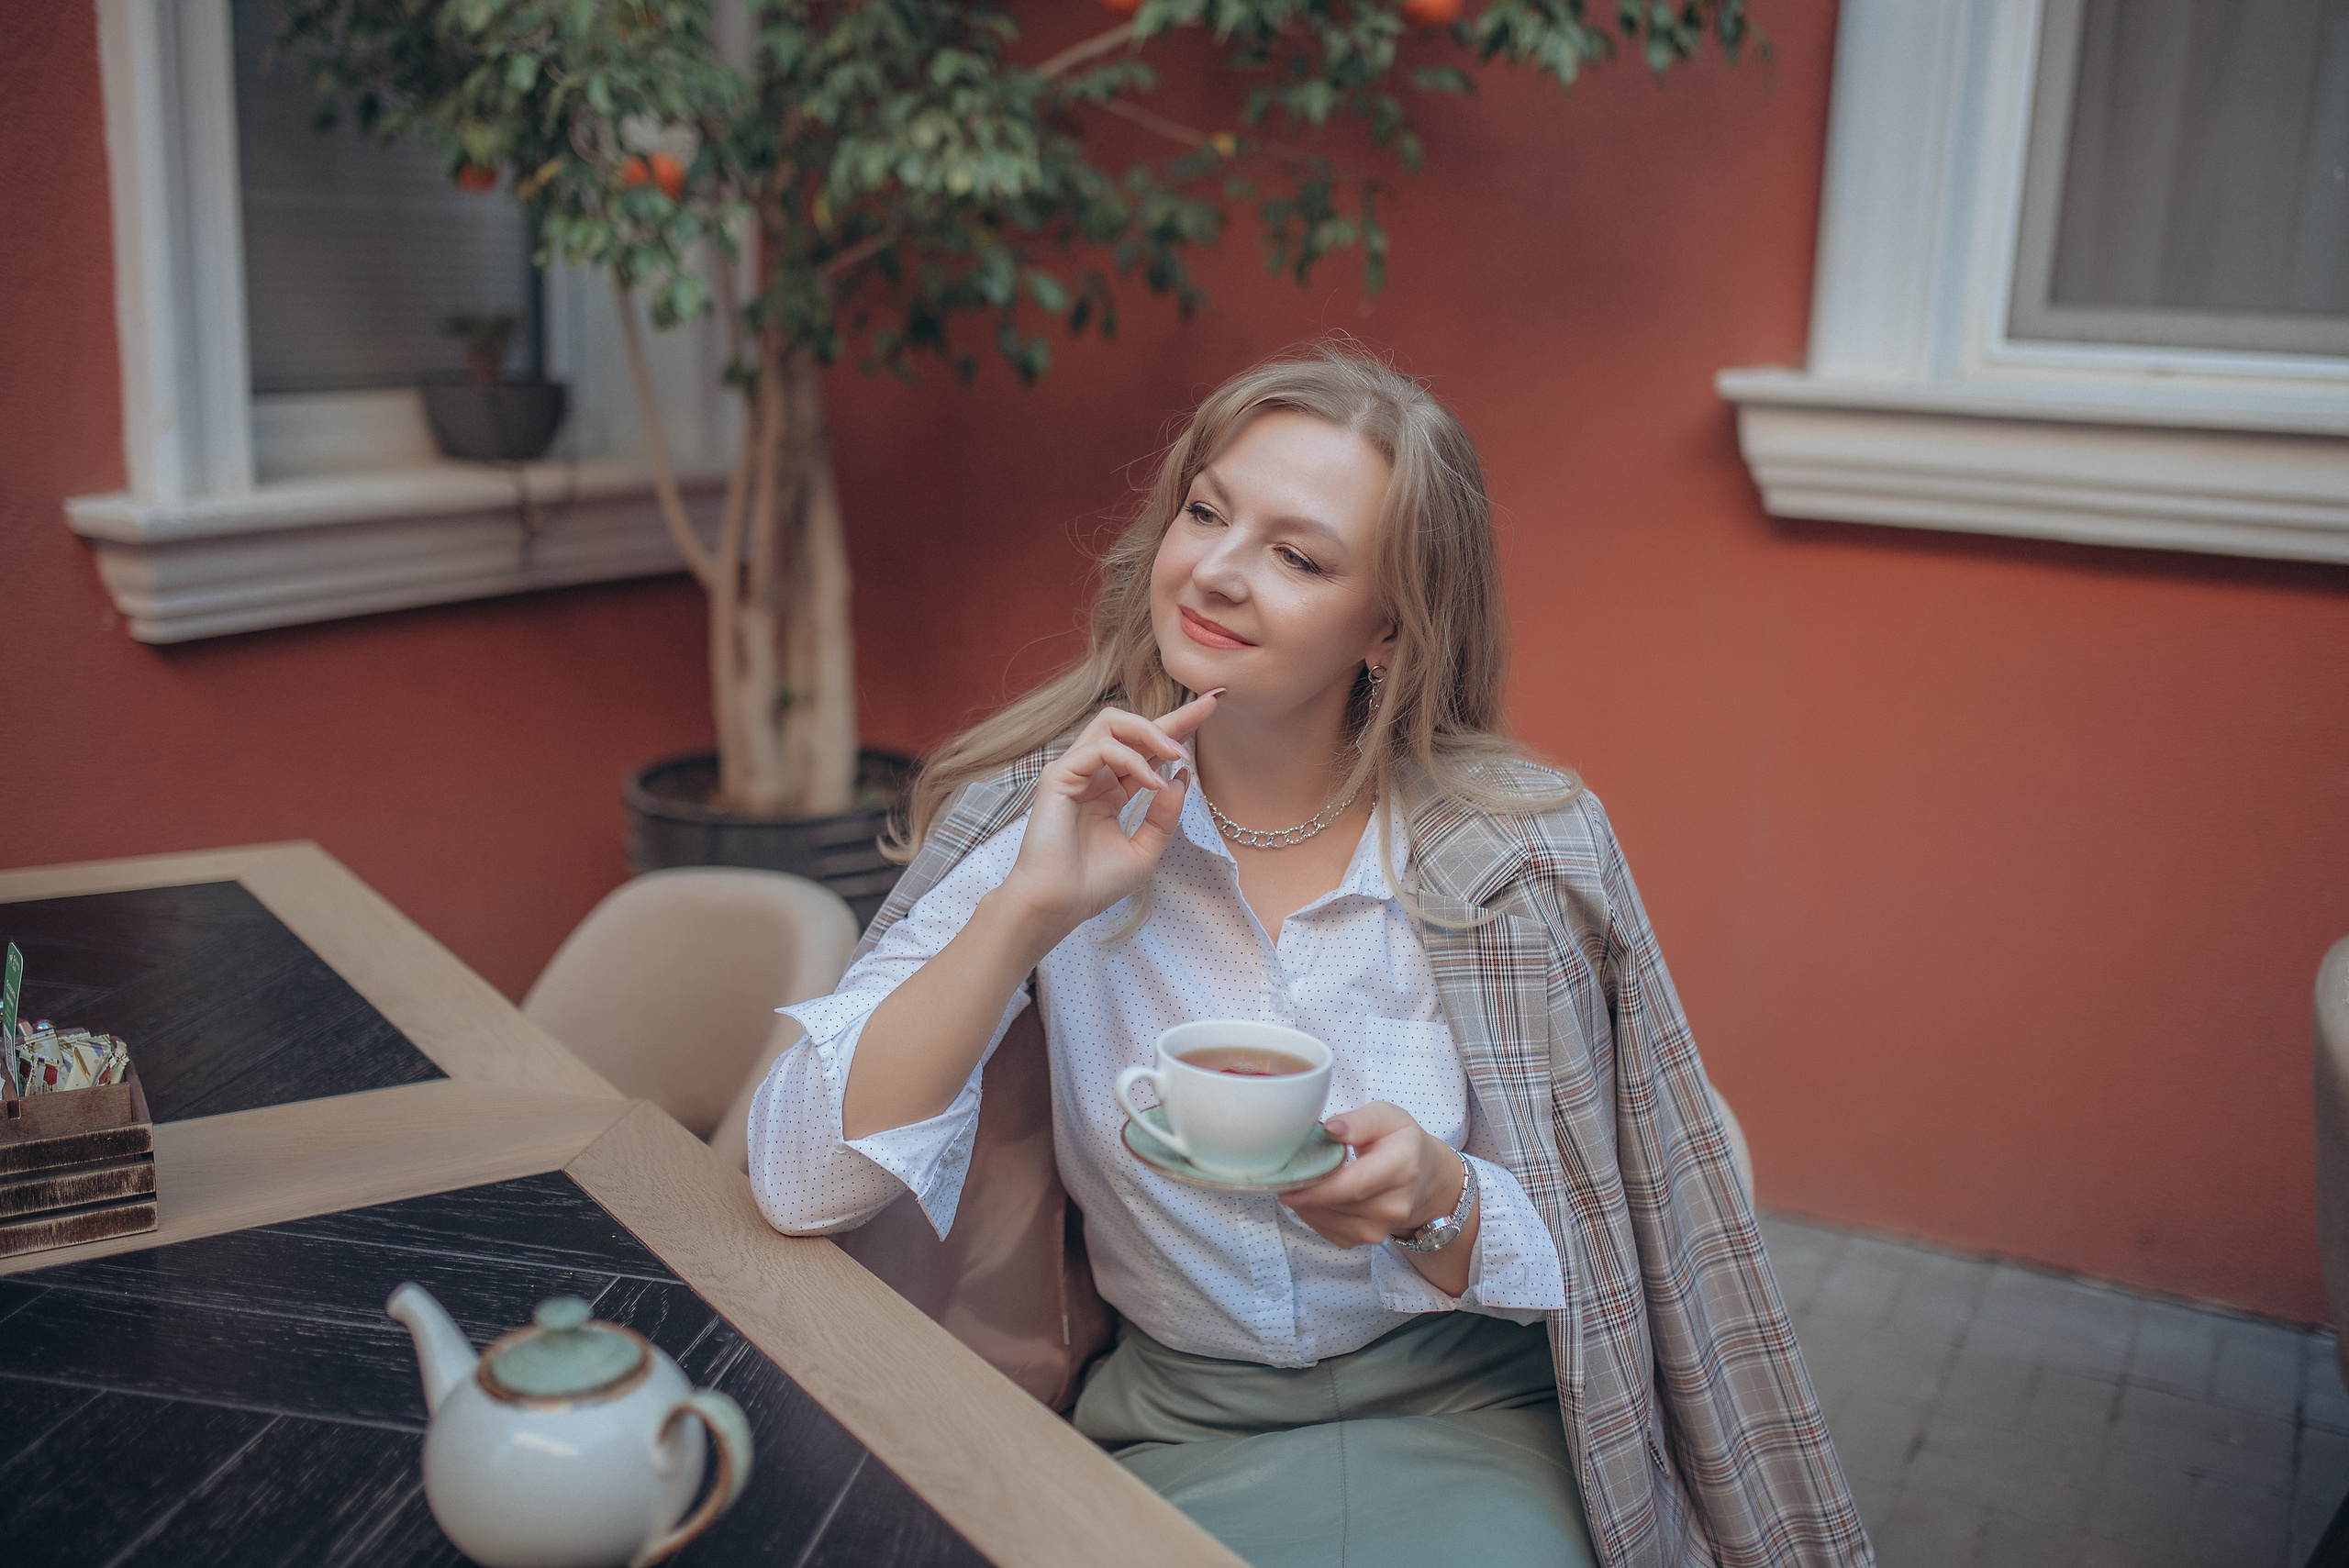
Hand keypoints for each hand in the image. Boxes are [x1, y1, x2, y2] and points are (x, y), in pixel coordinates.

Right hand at [993, 692, 1219, 943]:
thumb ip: (1164, 816)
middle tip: (1207, 708)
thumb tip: (1179, 778)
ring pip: (1112, 723)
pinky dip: (1132, 761)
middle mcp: (1093, 775)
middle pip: (1132, 727)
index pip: (1147, 751)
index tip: (1212, 707)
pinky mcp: (1059, 776)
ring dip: (1151, 733)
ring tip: (1178, 755)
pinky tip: (1152, 784)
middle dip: (1173, 717)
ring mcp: (1074, 772)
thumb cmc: (1093, 884)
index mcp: (1110, 791)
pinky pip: (1100, 749)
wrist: (1058, 906)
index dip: (1178, 729)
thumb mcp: (1145, 850)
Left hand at [1278, 1102, 1464, 1248]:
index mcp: (1403, 1166)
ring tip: (1301, 1180)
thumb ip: (1359, 1121)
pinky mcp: (1369, 1240)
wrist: (1425, 1177)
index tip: (1288, 1182)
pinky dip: (1314, 1215)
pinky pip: (1329, 1231)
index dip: (1319, 1187)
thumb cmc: (1400, 1141)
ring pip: (1329, 1220)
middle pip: (1338, 1204)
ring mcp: (1383, 1227)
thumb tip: (1331, 1128)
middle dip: (1306, 1190)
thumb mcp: (1386, 1117)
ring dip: (1306, 1203)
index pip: (1355, 1184)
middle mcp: (1396, 1204)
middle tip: (1286, 1172)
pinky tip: (1315, 1196)